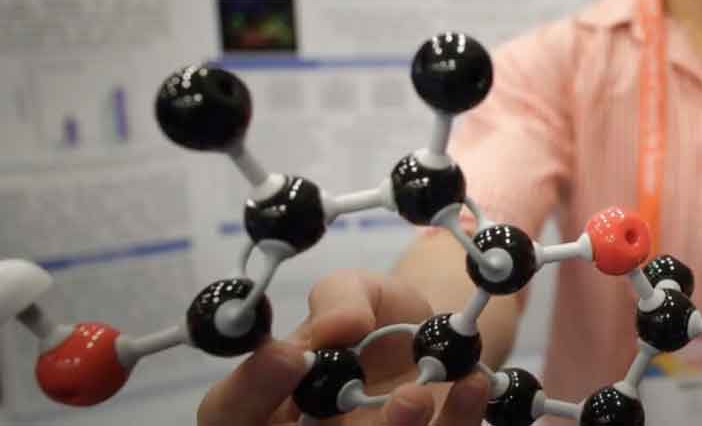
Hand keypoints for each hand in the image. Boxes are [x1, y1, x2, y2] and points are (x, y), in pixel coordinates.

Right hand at [197, 269, 489, 425]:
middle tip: (372, 391)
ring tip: (417, 394)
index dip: (251, 390)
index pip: (229, 412)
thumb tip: (339, 326)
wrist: (435, 339)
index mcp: (268, 400)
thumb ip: (340, 297)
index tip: (290, 355)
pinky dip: (455, 420)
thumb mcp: (356, 289)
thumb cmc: (375, 319)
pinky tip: (471, 385)